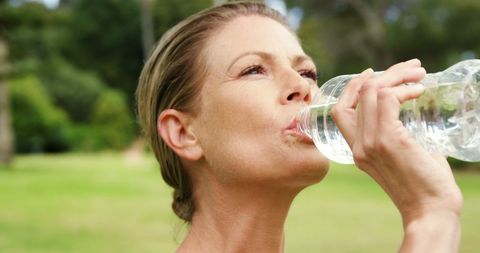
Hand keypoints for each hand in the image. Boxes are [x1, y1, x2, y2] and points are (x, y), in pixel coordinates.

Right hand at [331, 59, 462, 251]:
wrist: (430, 210)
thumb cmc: (424, 185)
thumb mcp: (402, 155)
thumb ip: (397, 133)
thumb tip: (411, 107)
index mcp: (357, 150)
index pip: (340, 111)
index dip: (353, 87)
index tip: (373, 73)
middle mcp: (358, 145)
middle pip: (356, 95)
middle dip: (383, 74)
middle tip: (410, 68)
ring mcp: (370, 142)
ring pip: (372, 91)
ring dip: (397, 76)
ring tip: (420, 74)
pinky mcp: (388, 139)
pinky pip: (389, 99)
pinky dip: (404, 89)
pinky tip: (419, 91)